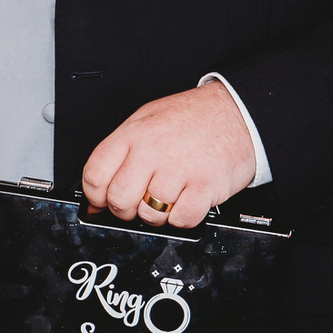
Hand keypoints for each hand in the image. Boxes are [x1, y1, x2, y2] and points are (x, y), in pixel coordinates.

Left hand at [81, 84, 256, 229]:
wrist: (238, 112)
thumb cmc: (193, 118)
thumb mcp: (148, 119)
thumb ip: (122, 151)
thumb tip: (97, 192)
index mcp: (134, 134)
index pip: (94, 174)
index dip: (95, 196)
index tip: (102, 202)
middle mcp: (153, 151)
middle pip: (118, 200)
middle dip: (124, 210)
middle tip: (137, 203)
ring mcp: (179, 169)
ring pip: (149, 215)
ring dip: (157, 214)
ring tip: (168, 197)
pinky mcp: (204, 187)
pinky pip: (180, 220)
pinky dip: (182, 218)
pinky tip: (186, 200)